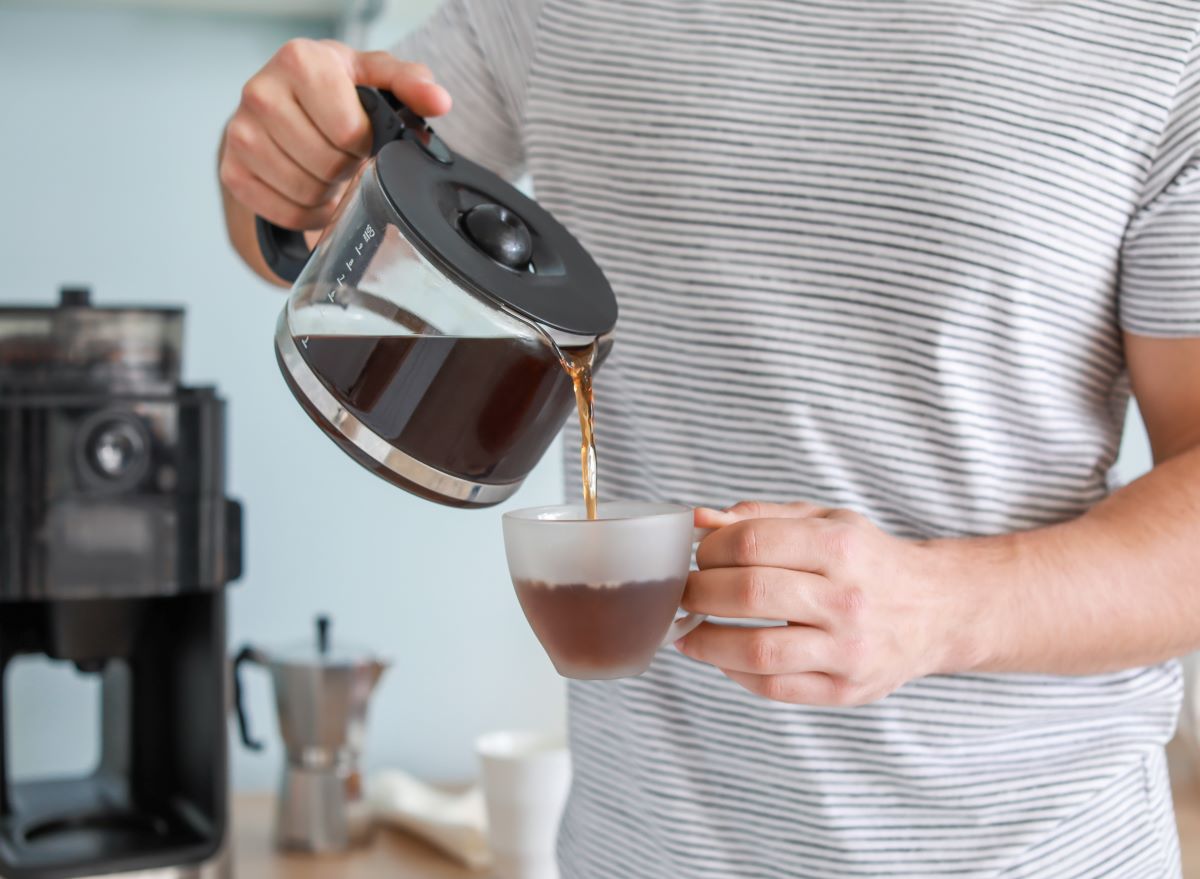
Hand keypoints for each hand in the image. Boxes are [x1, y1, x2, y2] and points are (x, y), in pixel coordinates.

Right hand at [219, 39, 450, 231]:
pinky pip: (284, 212)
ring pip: (305, 191)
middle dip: (347, 167)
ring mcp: (240, 133)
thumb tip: (438, 101)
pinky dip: (307, 212)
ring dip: (328, 191)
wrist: (281, 103)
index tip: (363, 135)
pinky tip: (311, 189)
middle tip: (345, 154)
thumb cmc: (333, 89)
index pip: (348, 130)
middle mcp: (260, 91)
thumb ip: (410, 83)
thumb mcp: (374, 76)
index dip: (365, 143)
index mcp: (300, 60)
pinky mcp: (231, 170)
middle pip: (327, 164)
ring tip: (328, 169)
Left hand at [676, 501, 968, 705]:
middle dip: (699, 593)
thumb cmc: (868, 559)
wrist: (941, 609)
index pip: (752, 543)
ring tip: (689, 630)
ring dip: (706, 641)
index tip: (699, 556)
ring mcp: (849, 650)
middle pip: (749, 594)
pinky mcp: (846, 691)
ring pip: (756, 651)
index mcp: (842, 546)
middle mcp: (848, 598)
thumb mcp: (826, 521)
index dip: (711, 549)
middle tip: (683, 592)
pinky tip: (722, 656)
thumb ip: (761, 517)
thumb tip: (699, 520)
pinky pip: (773, 687)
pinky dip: (734, 672)